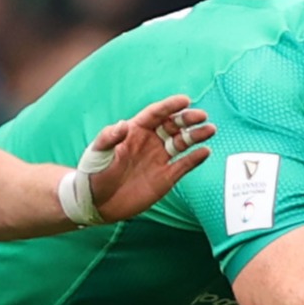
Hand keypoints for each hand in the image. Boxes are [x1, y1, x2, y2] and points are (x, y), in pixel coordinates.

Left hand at [87, 94, 215, 221]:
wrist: (96, 203)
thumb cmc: (93, 174)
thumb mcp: (97, 153)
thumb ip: (109, 138)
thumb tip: (123, 124)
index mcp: (134, 132)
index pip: (155, 115)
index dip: (170, 106)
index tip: (185, 100)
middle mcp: (150, 143)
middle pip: (173, 126)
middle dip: (187, 119)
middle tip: (201, 116)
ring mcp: (159, 159)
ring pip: (182, 142)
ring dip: (196, 135)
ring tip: (210, 130)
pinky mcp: (165, 177)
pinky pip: (184, 165)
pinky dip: (195, 158)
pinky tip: (205, 152)